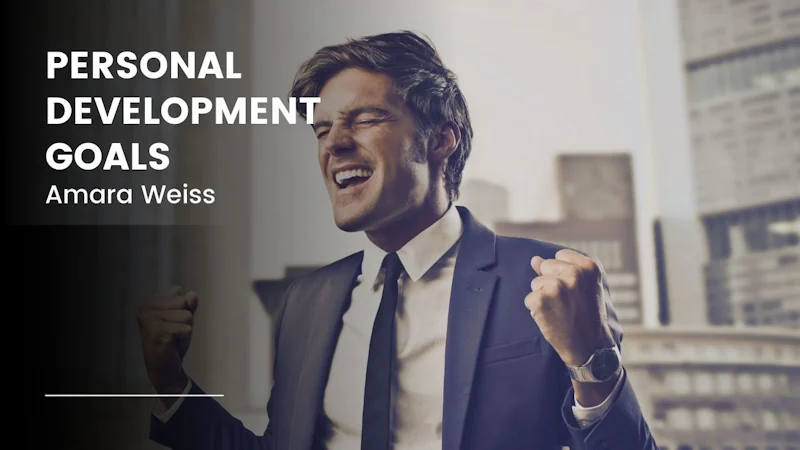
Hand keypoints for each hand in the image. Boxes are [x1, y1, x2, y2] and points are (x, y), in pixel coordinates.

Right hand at [137, 285, 197, 398]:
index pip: (178, 291)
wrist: (165, 367)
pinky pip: (186, 329)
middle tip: (172, 332)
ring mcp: (149, 319)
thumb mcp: (183, 317)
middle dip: (184, 319)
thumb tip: (192, 294)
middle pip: (183, 302)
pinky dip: (184, 338)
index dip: (182, 308)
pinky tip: (171, 344)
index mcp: (148, 301)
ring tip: (172, 338)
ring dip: (184, 329)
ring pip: (186, 316)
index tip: (171, 322)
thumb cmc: (173, 340)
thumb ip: (189, 303)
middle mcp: (144, 308)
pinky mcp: (157, 333)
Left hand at [525, 249, 614, 367]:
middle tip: (567, 303)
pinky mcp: (541, 300)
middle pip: (545, 267)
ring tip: (561, 312)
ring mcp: (557, 286)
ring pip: (535, 283)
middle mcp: (574, 273)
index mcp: (589, 267)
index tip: (574, 291)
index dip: (562, 274)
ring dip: (543, 298)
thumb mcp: (585, 288)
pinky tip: (552, 320)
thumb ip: (562, 269)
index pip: (560, 256)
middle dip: (551, 283)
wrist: (590, 348)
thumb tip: (534, 259)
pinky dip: (536, 311)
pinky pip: (529, 299)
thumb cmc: (587, 317)